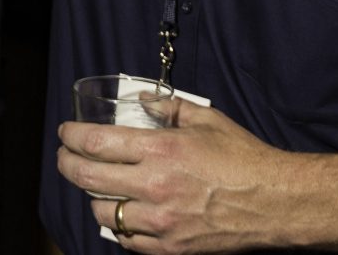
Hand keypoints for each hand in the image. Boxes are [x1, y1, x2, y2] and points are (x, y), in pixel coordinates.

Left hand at [58, 99, 281, 252]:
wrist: (273, 202)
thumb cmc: (242, 157)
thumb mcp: (205, 120)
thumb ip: (168, 108)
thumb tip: (140, 98)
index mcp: (160, 149)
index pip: (97, 143)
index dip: (72, 137)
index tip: (64, 132)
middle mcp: (154, 186)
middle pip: (88, 178)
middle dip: (67, 164)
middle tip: (64, 157)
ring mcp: (160, 222)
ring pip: (103, 213)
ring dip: (93, 197)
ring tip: (94, 186)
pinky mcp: (170, 248)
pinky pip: (128, 240)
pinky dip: (119, 226)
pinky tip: (121, 213)